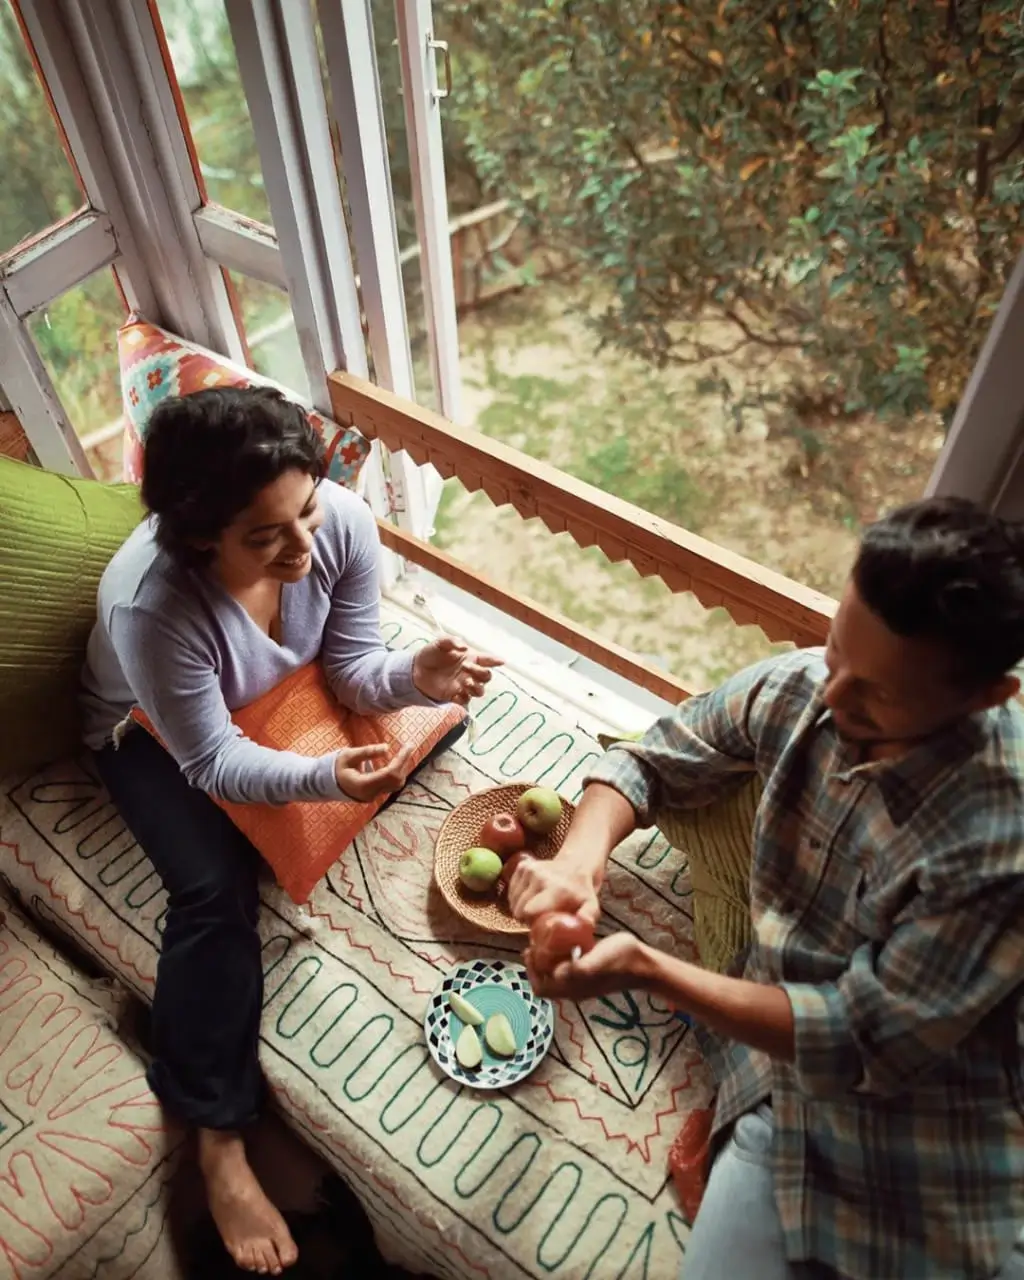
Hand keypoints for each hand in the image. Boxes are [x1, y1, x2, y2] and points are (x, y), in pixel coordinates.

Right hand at [334, 742, 414, 801]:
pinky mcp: (373, 795)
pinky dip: (395, 773)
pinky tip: (394, 761)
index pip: (390, 773)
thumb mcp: (348, 756)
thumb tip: (387, 748)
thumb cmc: (335, 767)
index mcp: (364, 785)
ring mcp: (372, 796)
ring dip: (401, 768)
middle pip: (396, 780)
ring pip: (395, 784)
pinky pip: (390, 785)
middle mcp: (370, 793)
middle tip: (409, 746)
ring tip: (403, 753)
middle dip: (404, 763)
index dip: (401, 759)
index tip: (408, 746)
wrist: (324, 783)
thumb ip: (367, 752)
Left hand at [412, 636, 501, 705]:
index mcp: (470, 658)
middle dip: (481, 673)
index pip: (487, 659)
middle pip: (486, 677)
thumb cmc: (430, 654)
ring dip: (476, 687)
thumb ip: (452, 641)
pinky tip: (456, 692)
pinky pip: (465, 700)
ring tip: (465, 682)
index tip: (501, 661)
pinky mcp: (454, 696)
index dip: (495, 660)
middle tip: (466, 668)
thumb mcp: (439, 643)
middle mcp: (469, 672)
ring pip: (480, 691)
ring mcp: (463, 685)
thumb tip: (464, 647)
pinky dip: (464, 697)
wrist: (415, 670)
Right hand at [507, 854, 600, 926]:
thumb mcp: (591, 905)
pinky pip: (511, 892)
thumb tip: (584, 923)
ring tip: (537, 906)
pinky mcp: (522, 866)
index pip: (529, 911)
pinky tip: (532, 897)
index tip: (540, 925)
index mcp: (556, 889)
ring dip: (521, 908)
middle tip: (539, 917)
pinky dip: (518, 898)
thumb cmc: (582, 891)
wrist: (576, 864)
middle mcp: (540, 877)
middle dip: (526, 918)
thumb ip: (588, 916)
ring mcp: (529, 870)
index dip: (531, 923)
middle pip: (519, 909)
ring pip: (513, 901)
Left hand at [525, 932, 650, 999]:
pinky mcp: (589, 976)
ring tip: (545, 942)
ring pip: (555, 977)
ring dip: (546, 962)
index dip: (531, 972)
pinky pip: (566, 971)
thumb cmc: (621, 960)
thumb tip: (557, 973)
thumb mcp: (600, 959)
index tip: (529, 950)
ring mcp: (582, 984)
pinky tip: (564, 943)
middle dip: (536, 965)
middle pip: (546, 983)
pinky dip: (558, 960)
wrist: (643, 965)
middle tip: (534, 944)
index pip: (542, 988)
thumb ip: (580, 967)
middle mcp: (575, 990)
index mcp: (574, 989)